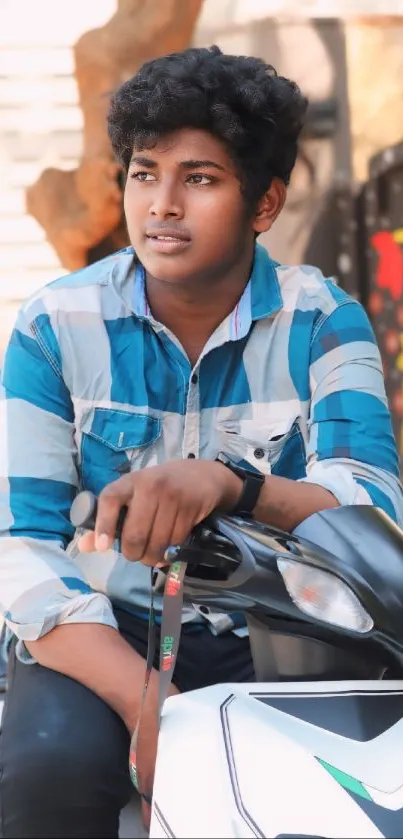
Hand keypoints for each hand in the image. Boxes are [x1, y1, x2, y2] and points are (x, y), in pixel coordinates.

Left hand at [78, 459, 241, 564]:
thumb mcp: (133, 496)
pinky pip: (175, 542)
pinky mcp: (191, 508)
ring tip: (151, 555)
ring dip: (152, 557)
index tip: (102, 547)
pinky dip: (169, 553)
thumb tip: (85, 546)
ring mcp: (172, 496)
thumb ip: (108, 520)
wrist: (202, 476)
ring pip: (156, 543)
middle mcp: (150, 486)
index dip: (103, 525)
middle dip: (132, 553)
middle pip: (135, 533)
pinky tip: (167, 549)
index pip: (110, 499)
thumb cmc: (159, 488)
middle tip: (134, 556)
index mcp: (130, 481)